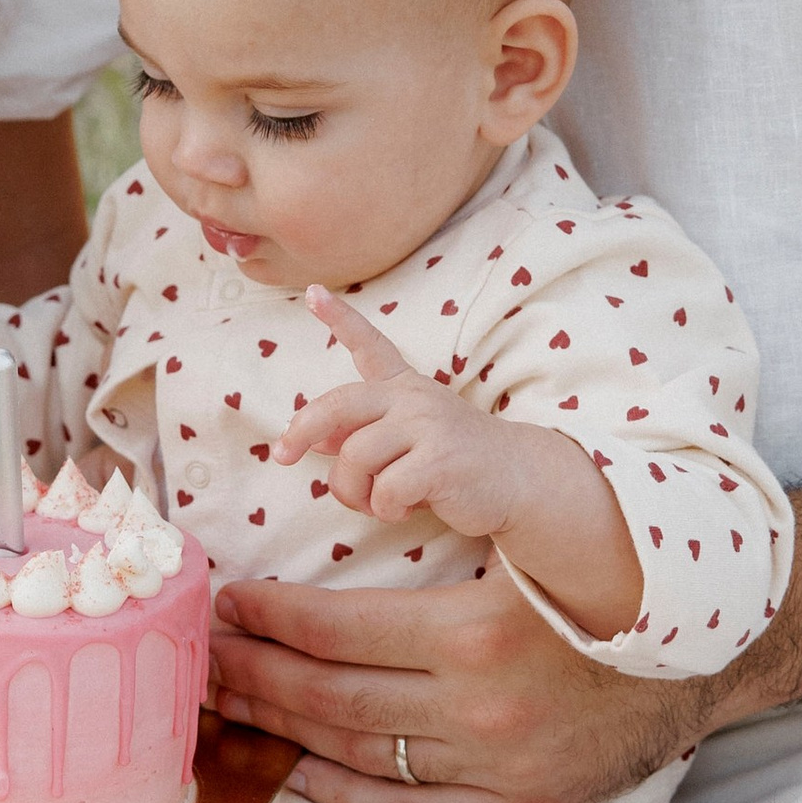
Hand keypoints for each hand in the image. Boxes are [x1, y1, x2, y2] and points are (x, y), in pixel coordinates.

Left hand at [207, 568, 725, 802]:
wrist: (706, 654)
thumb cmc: (602, 578)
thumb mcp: (522, 543)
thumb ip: (436, 530)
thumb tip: (338, 509)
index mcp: (475, 635)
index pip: (336, 631)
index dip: (268, 619)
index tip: (224, 605)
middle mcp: (479, 711)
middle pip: (329, 696)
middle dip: (253, 676)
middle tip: (201, 660)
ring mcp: (494, 767)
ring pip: (356, 751)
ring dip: (280, 730)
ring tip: (228, 708)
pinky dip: (341, 792)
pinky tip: (294, 767)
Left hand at [280, 294, 642, 644]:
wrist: (519, 480)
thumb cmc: (454, 463)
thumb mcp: (406, 442)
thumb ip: (362, 435)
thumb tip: (312, 440)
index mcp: (405, 388)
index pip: (370, 346)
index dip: (339, 319)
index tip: (313, 291)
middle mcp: (413, 398)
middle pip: (337, 407)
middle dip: (301, 431)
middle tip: (282, 456)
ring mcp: (428, 426)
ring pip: (354, 459)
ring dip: (354, 493)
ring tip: (377, 502)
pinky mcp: (440, 460)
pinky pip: (385, 491)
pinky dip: (385, 510)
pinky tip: (405, 510)